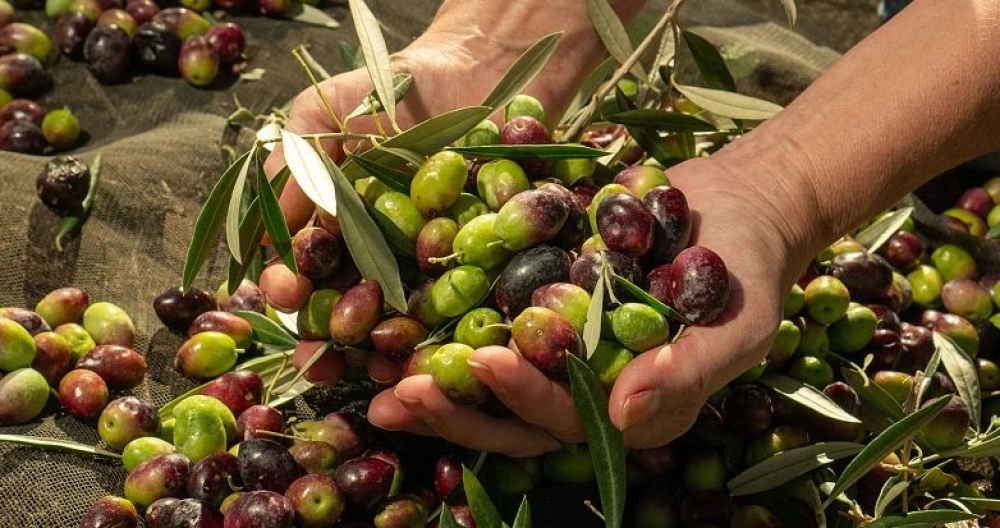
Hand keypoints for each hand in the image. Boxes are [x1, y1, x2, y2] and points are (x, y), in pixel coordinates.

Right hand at [260, 5, 604, 391]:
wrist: (474, 72)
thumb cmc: (388, 91)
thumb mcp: (322, 115)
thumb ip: (289, 169)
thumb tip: (262, 239)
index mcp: (332, 230)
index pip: (302, 270)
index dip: (288, 286)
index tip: (284, 293)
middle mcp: (374, 257)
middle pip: (345, 308)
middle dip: (329, 336)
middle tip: (320, 359)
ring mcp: (424, 266)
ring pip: (399, 318)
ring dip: (384, 347)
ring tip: (375, 367)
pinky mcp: (475, 265)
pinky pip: (460, 303)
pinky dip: (447, 327)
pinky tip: (434, 347)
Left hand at [368, 155, 813, 454]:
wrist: (736, 206)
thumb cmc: (749, 272)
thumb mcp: (737, 325)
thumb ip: (689, 374)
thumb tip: (624, 418)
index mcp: (627, 407)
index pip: (564, 417)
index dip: (521, 397)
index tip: (484, 360)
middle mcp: (583, 386)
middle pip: (509, 414)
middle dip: (454, 409)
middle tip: (398, 395)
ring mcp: (557, 346)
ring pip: (486, 376)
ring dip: (433, 377)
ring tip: (377, 373)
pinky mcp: (538, 301)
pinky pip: (486, 314)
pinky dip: (443, 316)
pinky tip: (396, 307)